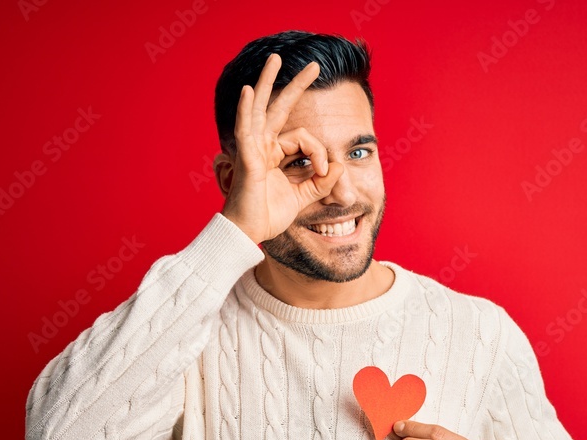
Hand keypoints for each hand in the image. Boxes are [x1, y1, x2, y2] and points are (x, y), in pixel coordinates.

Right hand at [220, 53, 344, 243]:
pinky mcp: (247, 159)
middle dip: (296, 85)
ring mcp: (253, 150)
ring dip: (267, 82)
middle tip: (313, 65)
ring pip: (261, 109)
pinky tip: (249, 91)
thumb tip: (340, 167)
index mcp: (274, 154)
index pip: (304, 138)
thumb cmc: (267, 215)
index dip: (320, 152)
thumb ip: (321, 183)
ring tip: (274, 59)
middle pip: (280, 108)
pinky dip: (246, 110)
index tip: (327, 173)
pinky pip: (246, 130)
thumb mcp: (302, 197)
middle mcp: (263, 146)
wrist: (249, 234)